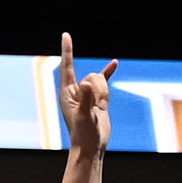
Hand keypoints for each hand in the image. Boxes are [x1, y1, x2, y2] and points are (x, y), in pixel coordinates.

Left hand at [56, 32, 118, 156]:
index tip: (66, 35)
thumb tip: (86, 84)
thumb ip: (85, 100)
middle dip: (101, 89)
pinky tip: (115, 63)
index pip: (67, 66)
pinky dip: (109, 73)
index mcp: (67, 93)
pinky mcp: (98, 98)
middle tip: (100, 107)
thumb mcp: (85, 117)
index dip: (67, 50)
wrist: (91, 147)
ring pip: (101, 81)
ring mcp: (87, 94)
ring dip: (106, 95)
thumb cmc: (84, 135)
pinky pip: (104, 81)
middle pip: (93, 76)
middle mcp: (75, 91)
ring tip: (102, 111)